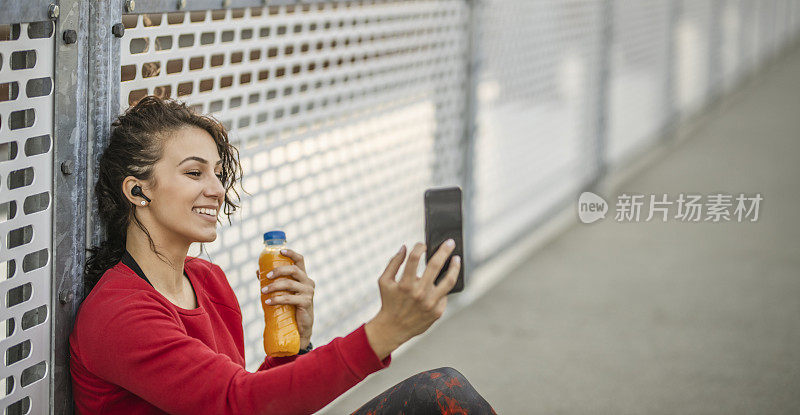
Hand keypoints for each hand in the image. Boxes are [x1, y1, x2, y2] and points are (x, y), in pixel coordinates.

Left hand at [256, 249, 314, 344]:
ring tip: (263, 291)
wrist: (300, 329)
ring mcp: (308, 292)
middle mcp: (308, 282)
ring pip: (289, 284)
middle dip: (278, 270)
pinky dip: (276, 299)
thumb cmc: (291, 309)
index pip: (300, 260)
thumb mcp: (283, 292)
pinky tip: (268, 301)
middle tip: (266, 276)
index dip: (291, 253)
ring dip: (274, 286)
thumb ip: (273, 281)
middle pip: (293, 269)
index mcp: (303, 277)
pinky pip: (289, 298)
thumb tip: (258, 271)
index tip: (280, 251)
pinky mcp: (306, 302)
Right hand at [366, 240, 460, 356]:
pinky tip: (444, 281)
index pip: (414, 258)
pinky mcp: (437, 312)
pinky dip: (444, 287)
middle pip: (435, 265)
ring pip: (449, 281)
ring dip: (455, 267)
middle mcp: (419, 293)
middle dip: (444, 250)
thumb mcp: (384, 281)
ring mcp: (430, 303)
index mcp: (405, 284)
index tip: (423, 244)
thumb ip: (393, 263)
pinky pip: (444, 295)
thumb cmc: (389, 302)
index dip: (419, 247)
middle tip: (450, 242)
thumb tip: (404, 247)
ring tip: (457, 259)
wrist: (393, 328)